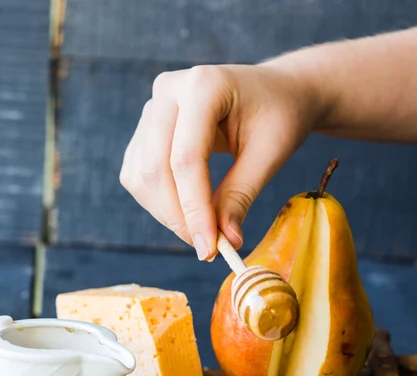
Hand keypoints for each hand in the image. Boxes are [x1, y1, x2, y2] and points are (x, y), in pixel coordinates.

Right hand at [120, 63, 322, 259]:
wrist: (274, 92)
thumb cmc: (279, 115)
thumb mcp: (270, 154)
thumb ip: (241, 195)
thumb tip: (225, 240)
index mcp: (203, 85)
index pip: (186, 159)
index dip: (194, 209)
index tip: (209, 249)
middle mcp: (169, 90)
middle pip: (156, 169)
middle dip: (179, 217)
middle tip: (207, 248)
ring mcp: (153, 107)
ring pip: (141, 176)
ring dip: (167, 214)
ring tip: (202, 232)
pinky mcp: (146, 128)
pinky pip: (138, 174)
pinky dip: (158, 203)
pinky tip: (186, 213)